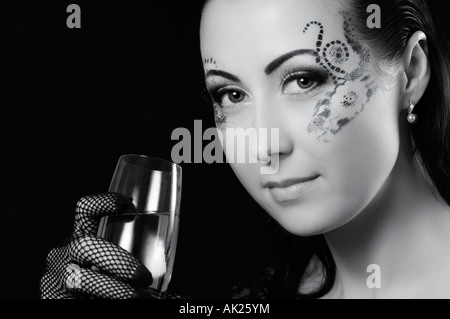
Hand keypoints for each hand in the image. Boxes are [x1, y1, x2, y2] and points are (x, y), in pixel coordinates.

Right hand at [40, 193, 164, 298]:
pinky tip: (121, 304)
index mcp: (83, 239)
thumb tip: (185, 300)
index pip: (85, 210)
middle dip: (118, 261)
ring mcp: (55, 279)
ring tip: (138, 298)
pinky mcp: (53, 299)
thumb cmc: (108, 289)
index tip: (129, 205)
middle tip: (144, 278)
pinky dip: (105, 299)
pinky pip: (77, 298)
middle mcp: (64, 255)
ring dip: (114, 289)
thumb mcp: (122, 275)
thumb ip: (144, 277)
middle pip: (85, 244)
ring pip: (80, 279)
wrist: (88, 304)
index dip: (103, 202)